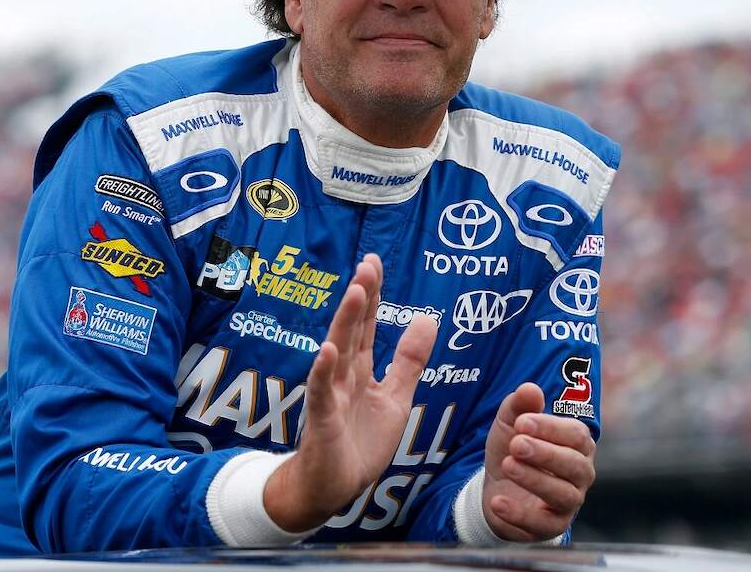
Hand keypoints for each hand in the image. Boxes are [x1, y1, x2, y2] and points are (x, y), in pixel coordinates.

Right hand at [264, 253, 436, 531]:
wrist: (335, 487)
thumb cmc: (361, 441)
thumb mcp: (396, 397)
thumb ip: (409, 360)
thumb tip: (427, 319)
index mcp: (360, 369)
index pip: (366, 324)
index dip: (372, 294)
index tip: (374, 262)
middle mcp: (343, 375)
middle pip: (352, 329)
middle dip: (360, 296)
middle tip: (368, 264)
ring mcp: (331, 396)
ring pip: (338, 352)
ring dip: (345, 322)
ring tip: (355, 291)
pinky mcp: (323, 420)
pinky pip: (323, 393)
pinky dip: (324, 371)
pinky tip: (328, 350)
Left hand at [481, 382, 596, 541]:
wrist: (497, 487)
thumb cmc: (514, 451)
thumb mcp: (510, 424)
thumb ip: (520, 405)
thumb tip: (529, 389)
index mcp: (577, 444)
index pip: (576, 435)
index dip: (551, 428)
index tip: (522, 422)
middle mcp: (580, 473)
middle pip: (575, 465)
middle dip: (545, 454)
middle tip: (517, 444)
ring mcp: (569, 502)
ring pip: (564, 495)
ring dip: (535, 480)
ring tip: (509, 466)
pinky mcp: (552, 527)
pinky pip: (543, 525)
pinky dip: (519, 514)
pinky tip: (498, 501)